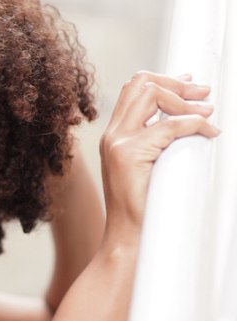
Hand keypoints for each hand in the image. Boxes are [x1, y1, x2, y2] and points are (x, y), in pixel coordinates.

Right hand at [99, 71, 219, 238]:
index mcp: (114, 137)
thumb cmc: (144, 210)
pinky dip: (194, 123)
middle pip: (138, 83)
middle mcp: (112, 136)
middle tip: (204, 93)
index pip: (132, 90)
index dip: (164, 81)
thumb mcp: (148, 169)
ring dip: (183, 99)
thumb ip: (156, 144)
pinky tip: (209, 132)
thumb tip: (184, 122)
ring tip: (207, 110)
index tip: (191, 85)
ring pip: (149, 93)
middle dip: (176, 83)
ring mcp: (117, 143)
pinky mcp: (128, 155)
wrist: (128, 239)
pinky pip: (169, 126)